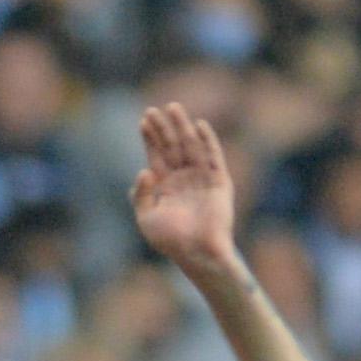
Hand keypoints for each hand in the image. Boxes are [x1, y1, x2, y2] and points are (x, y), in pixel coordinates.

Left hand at [132, 102, 239, 277]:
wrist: (196, 253)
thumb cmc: (170, 240)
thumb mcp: (146, 217)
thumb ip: (141, 194)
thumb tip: (144, 170)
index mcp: (165, 185)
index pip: (157, 155)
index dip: (151, 138)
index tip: (144, 119)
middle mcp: (183, 178)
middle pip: (172, 146)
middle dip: (164, 128)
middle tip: (156, 109)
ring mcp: (202, 178)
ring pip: (191, 146)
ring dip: (183, 127)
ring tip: (173, 108)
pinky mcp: (219, 182)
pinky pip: (214, 157)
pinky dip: (208, 141)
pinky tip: (199, 125)